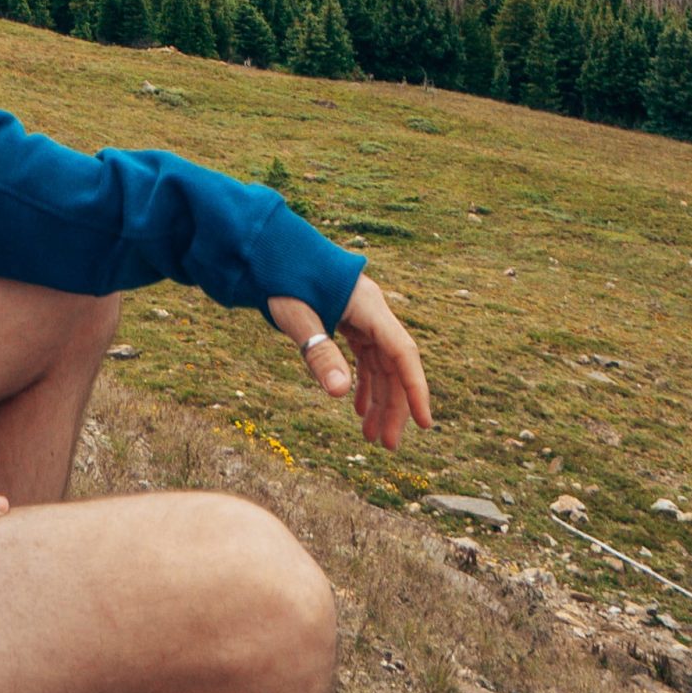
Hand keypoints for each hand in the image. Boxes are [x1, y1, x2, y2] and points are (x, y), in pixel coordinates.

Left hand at [267, 274, 432, 450]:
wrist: (267, 248)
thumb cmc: (281, 277)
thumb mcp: (297, 316)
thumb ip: (319, 353)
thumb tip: (340, 394)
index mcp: (369, 307)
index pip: (403, 353)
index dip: (415, 390)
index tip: (425, 425)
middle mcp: (371, 311)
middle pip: (393, 364)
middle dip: (393, 405)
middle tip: (386, 445)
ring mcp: (361, 315)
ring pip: (379, 363)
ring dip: (377, 399)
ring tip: (371, 436)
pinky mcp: (348, 318)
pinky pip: (364, 355)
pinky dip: (362, 381)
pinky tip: (358, 407)